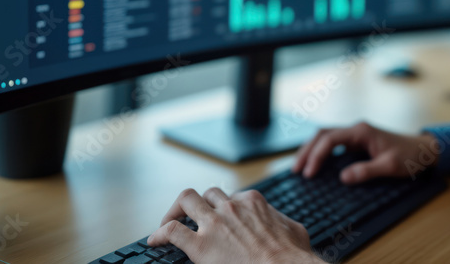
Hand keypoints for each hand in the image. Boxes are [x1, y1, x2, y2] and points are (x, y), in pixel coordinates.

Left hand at [147, 187, 320, 263]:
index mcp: (252, 202)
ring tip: (168, 221)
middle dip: (197, 202)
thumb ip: (282, 223)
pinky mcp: (201, 246)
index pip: (232, 196)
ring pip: (186, 200)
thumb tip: (286, 229)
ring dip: (175, 210)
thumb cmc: (293, 256)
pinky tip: (155, 240)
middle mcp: (231, 207)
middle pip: (206, 193)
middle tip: (190, 215)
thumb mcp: (294, 230)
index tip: (220, 218)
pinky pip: (172, 231)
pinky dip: (161, 233)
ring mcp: (214, 224)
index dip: (223, 208)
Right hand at [292, 121, 439, 183]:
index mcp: (361, 131)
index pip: (331, 138)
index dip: (317, 154)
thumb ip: (367, 171)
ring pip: (325, 136)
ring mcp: (355, 134)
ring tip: (299, 167)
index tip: (309, 172)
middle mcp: (356, 129)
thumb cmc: (409, 156)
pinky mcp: (356, 142)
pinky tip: (314, 164)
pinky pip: (332, 143)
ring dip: (311, 149)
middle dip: (307, 150)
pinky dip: (321, 151)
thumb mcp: (390, 166)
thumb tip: (343, 177)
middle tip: (296, 170)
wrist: (422, 149)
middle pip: (323, 134)